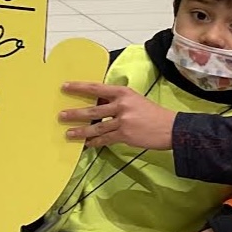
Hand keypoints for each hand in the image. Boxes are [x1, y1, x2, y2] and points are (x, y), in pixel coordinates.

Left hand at [60, 82, 177, 150]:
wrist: (170, 127)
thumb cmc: (152, 113)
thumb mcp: (135, 99)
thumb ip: (117, 101)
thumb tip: (98, 104)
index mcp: (123, 92)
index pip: (96, 88)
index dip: (79, 87)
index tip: (65, 87)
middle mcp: (121, 105)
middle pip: (93, 109)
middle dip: (75, 113)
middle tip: (61, 115)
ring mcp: (123, 121)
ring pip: (96, 127)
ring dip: (81, 131)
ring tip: (68, 133)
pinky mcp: (125, 135)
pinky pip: (106, 139)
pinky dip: (95, 142)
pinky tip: (86, 145)